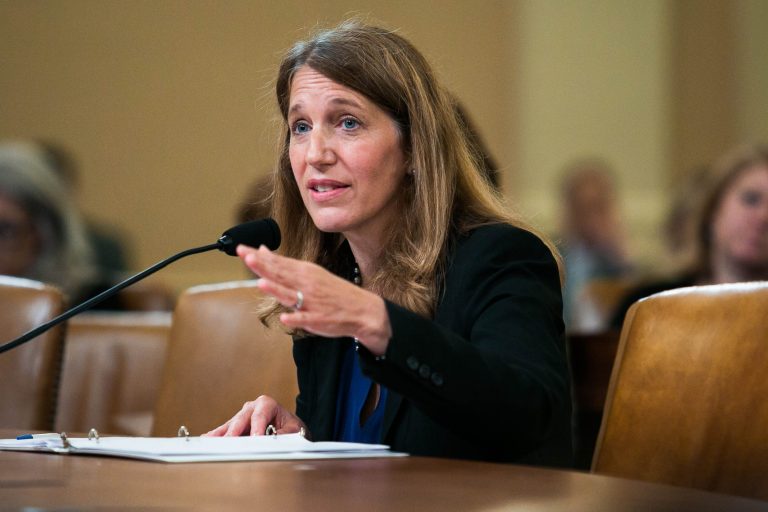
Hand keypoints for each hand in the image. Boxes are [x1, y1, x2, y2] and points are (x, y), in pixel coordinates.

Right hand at [202, 395, 305, 436]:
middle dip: (236, 431)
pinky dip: (217, 436)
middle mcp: (252, 407)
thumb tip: (274, 441)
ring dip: (222, 434)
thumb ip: (284, 435)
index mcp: (267, 404)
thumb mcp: (294, 431)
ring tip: (210, 441)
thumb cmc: (291, 427)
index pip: (260, 415)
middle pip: (242, 419)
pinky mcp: (236, 426)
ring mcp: (242, 416)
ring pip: (231, 425)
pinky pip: (225, 431)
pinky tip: (207, 439)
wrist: (290, 429)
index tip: (255, 438)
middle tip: (230, 443)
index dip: (257, 427)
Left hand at [237, 244, 391, 355]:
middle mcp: (307, 284)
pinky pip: (304, 319)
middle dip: (263, 266)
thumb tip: (261, 250)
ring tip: (261, 283)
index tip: (240, 249)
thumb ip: (283, 264)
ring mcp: (312, 302)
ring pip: (290, 295)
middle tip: (246, 256)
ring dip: (276, 289)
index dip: (258, 256)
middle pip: (281, 274)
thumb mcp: (310, 272)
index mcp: (304, 271)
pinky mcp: (318, 319)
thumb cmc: (333, 291)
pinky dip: (294, 318)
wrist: (362, 309)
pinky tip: (284, 318)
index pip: (277, 262)